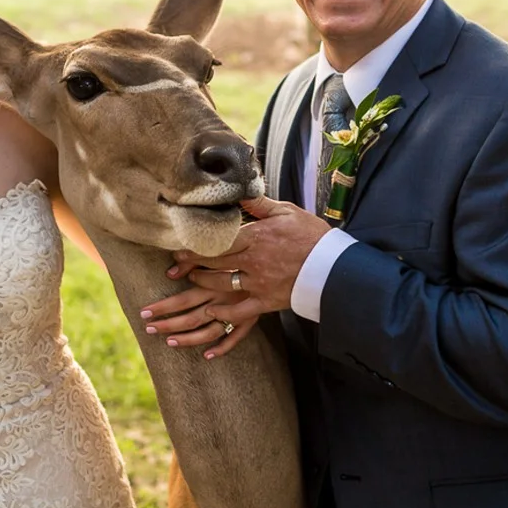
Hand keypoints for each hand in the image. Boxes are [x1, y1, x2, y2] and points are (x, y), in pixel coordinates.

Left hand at [142, 196, 327, 357]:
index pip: (216, 242)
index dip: (194, 247)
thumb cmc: (311, 235)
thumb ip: (259, 204)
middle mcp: (253, 261)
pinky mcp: (266, 302)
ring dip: (201, 288)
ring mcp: (258, 284)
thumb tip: (240, 191)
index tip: (178, 251)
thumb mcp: (287, 212)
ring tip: (189, 285)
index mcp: (256, 236)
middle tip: (174, 270)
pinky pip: (238, 313)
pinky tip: (209, 315)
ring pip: (220, 287)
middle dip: (190, 267)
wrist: (332, 266)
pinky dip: (222, 317)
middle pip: (213, 264)